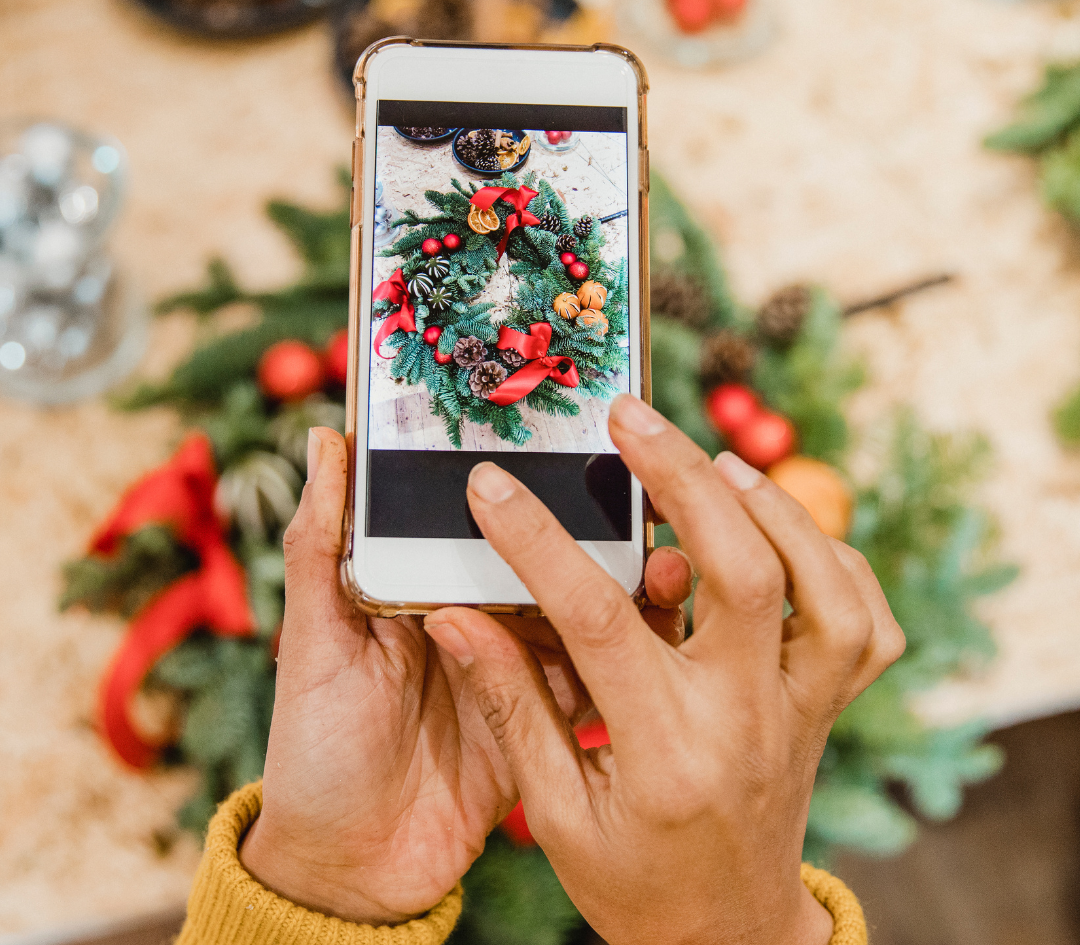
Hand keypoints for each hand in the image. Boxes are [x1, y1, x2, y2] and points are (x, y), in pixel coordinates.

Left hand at [239, 426, 691, 924]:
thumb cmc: (315, 748)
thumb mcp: (311, 640)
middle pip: (536, 557)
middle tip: (628, 488)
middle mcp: (477, 616)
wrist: (352, 870)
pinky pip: (590, 676)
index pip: (476, 518)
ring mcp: (516, 666)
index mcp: (425, 585)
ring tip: (655, 549)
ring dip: (612, 583)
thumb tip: (323, 439)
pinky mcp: (545, 717)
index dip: (511, 481)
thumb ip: (320, 546)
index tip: (556, 435)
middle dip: (581, 525)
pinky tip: (654, 624)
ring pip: (574, 610)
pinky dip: (620, 654)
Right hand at [423, 395, 904, 944]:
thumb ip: (510, 707)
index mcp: (664, 754)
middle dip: (684, 478)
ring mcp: (800, 711)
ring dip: (774, 507)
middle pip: (742, 574)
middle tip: (631, 418)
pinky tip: (776, 527)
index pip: (600, 624)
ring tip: (716, 464)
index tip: (493, 486)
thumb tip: (456, 618)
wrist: (727, 935)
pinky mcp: (828, 705)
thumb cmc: (633, 880)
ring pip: (824, 587)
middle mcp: (745, 720)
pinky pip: (864, 620)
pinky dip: (831, 556)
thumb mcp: (556, 811)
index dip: (539, 544)